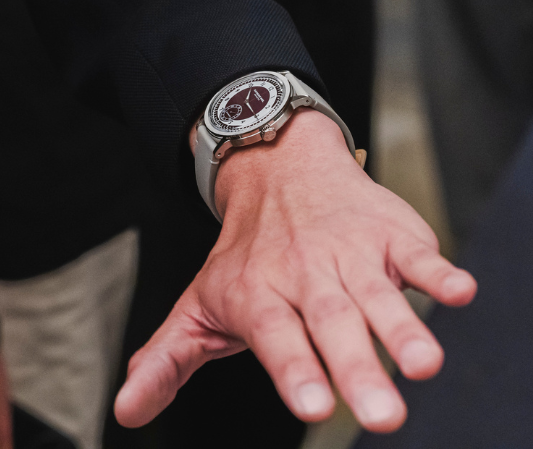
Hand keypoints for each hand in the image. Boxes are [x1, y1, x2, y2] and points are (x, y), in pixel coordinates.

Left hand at [113, 110, 476, 432]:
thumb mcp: (198, 303)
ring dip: (403, 328)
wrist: (277, 167)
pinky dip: (437, 271)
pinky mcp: (390, 236)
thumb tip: (124, 410)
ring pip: (377, 294)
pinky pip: (417, 254)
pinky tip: (459, 290)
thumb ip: (166, 359)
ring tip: (424, 364)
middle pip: (331, 323)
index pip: (277, 336)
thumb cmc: (244, 254)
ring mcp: (350, 253)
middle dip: (357, 367)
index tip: (312, 407)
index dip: (294, 369)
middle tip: (381, 416)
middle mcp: (305, 274)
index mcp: (260, 295)